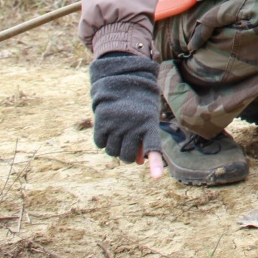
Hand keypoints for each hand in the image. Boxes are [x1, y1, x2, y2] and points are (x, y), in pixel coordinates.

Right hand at [88, 51, 163, 178]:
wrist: (122, 80)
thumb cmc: (139, 105)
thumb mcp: (147, 119)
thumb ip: (144, 140)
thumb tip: (138, 162)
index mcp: (149, 125)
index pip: (153, 147)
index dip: (155, 163)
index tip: (157, 177)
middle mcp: (133, 127)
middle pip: (126, 157)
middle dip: (127, 155)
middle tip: (128, 144)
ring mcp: (117, 125)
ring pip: (112, 152)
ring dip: (114, 148)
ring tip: (119, 133)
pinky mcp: (102, 123)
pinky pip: (100, 144)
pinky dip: (103, 140)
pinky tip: (108, 128)